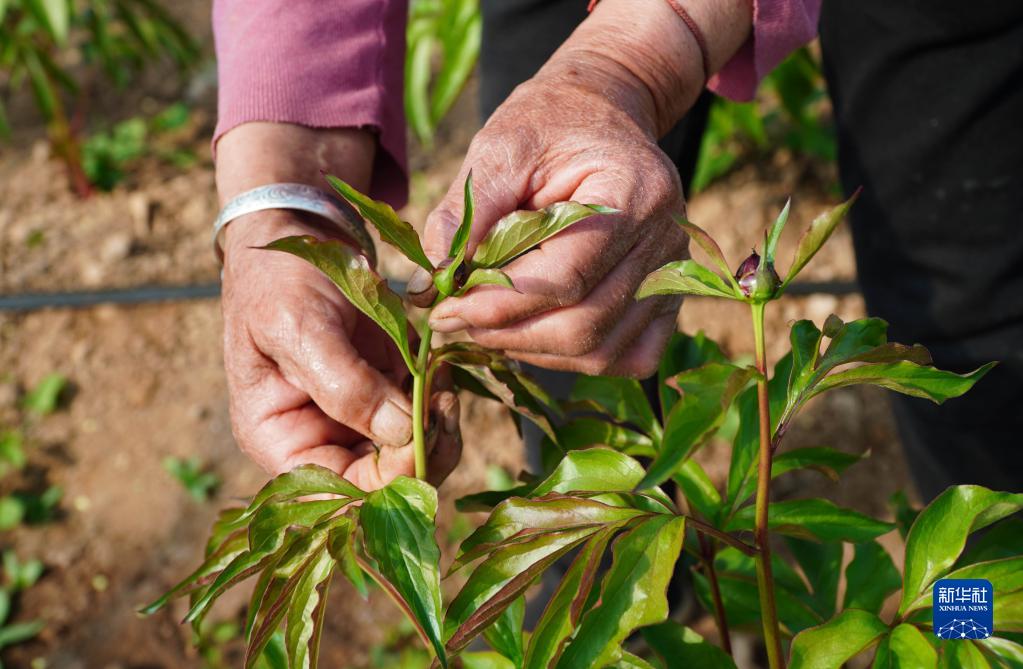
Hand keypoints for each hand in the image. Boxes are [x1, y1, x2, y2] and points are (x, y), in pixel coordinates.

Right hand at [216, 123, 459, 489]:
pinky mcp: (386, 394)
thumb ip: (343, 383)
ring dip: (437, 424)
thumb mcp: (298, 325)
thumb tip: (400, 433)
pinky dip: (439, 397)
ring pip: (412, 455)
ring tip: (440, 378)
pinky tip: (438, 366)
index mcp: (280, 439)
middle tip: (443, 403)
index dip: (384, 481)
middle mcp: (319, 441)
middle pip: (383, 484)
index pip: (336, 494)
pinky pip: (423, 417)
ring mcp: (357, 420)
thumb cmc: (278, 279)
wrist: (298, 234)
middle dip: (422, 451)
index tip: (419, 437)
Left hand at [416, 0, 750, 376]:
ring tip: (487, 325)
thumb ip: (466, 214)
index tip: (443, 310)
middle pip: (586, 325)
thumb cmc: (547, 126)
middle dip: (509, 335)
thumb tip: (433, 283)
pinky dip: (577, 358)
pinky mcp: (667, 296)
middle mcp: (666, 239)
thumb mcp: (497, 149)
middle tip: (456, 322)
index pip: (566, 278)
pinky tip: (536, 333)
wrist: (598, 112)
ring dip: (535, 351)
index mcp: (633, 192)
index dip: (498, 305)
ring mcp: (673, 273)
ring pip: (603, 350)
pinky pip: (630, 355)